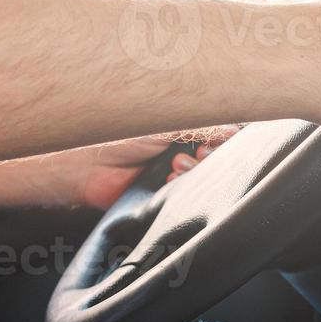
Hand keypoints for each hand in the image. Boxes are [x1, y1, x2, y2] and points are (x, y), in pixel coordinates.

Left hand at [64, 127, 236, 210]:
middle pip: (217, 158)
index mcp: (184, 128)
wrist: (87, 165)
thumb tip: (233, 130)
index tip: (218, 140)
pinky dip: (184, 191)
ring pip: (205, 179)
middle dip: (211, 158)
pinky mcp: (166, 198)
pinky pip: (188, 198)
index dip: (224, 140)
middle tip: (197, 156)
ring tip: (176, 167)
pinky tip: (169, 183)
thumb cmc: (121, 135)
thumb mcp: (166, 124)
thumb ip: (202, 126)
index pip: (220, 134)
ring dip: (195, 174)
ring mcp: (175, 175)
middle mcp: (182, 150)